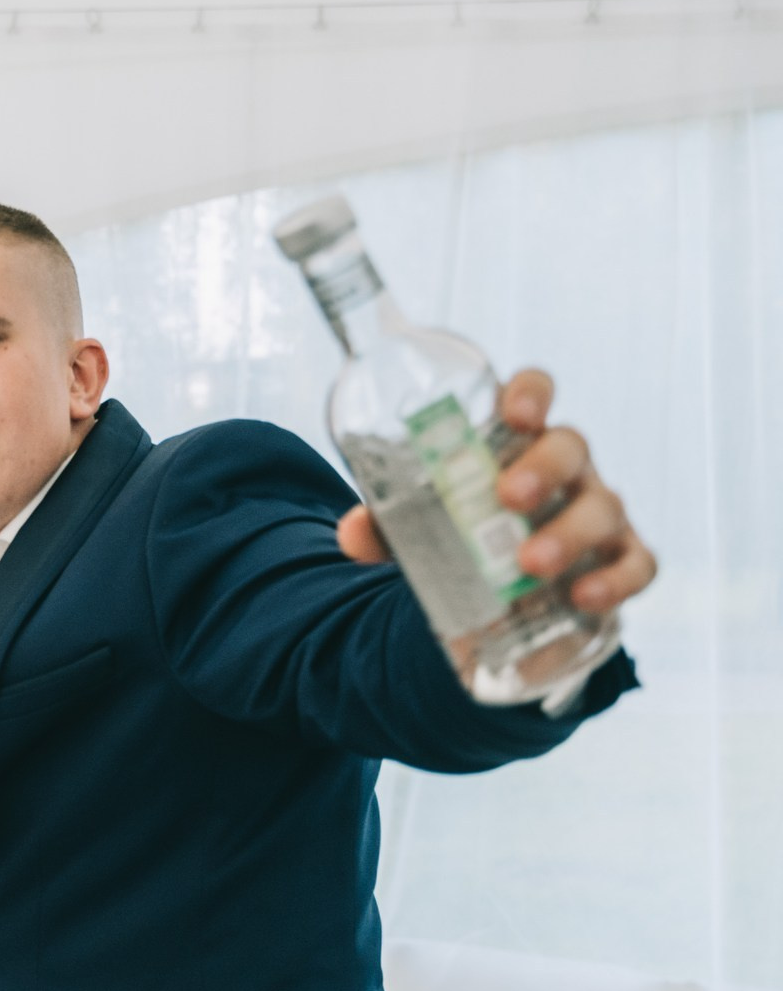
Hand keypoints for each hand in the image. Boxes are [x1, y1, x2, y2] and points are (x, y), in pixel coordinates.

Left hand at [336, 368, 656, 615]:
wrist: (503, 589)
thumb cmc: (465, 534)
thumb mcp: (419, 527)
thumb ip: (385, 525)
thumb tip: (353, 532)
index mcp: (518, 442)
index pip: (534, 395)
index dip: (530, 393)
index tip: (513, 413)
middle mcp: (567, 469)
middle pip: (572, 447)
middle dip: (544, 468)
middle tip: (508, 497)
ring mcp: (599, 512)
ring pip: (604, 508)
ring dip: (569, 533)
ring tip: (531, 565)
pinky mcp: (621, 558)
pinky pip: (637, 564)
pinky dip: (616, 579)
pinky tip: (583, 596)